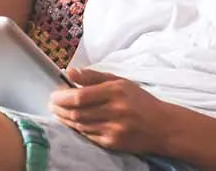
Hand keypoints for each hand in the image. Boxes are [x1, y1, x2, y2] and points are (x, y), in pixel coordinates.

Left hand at [49, 68, 172, 154]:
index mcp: (116, 92)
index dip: (62, 97)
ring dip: (65, 119)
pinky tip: (72, 122)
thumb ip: (93, 76)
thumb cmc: (140, 101)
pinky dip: (77, 129)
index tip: (53, 94)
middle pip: (77, 112)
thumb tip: (70, 72)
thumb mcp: (120, 82)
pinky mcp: (113, 143)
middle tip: (51, 104)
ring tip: (58, 112)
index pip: (80, 96)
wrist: (163, 127)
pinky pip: (88, 136)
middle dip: (59, 108)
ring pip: (80, 125)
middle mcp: (115, 111)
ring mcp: (114, 129)